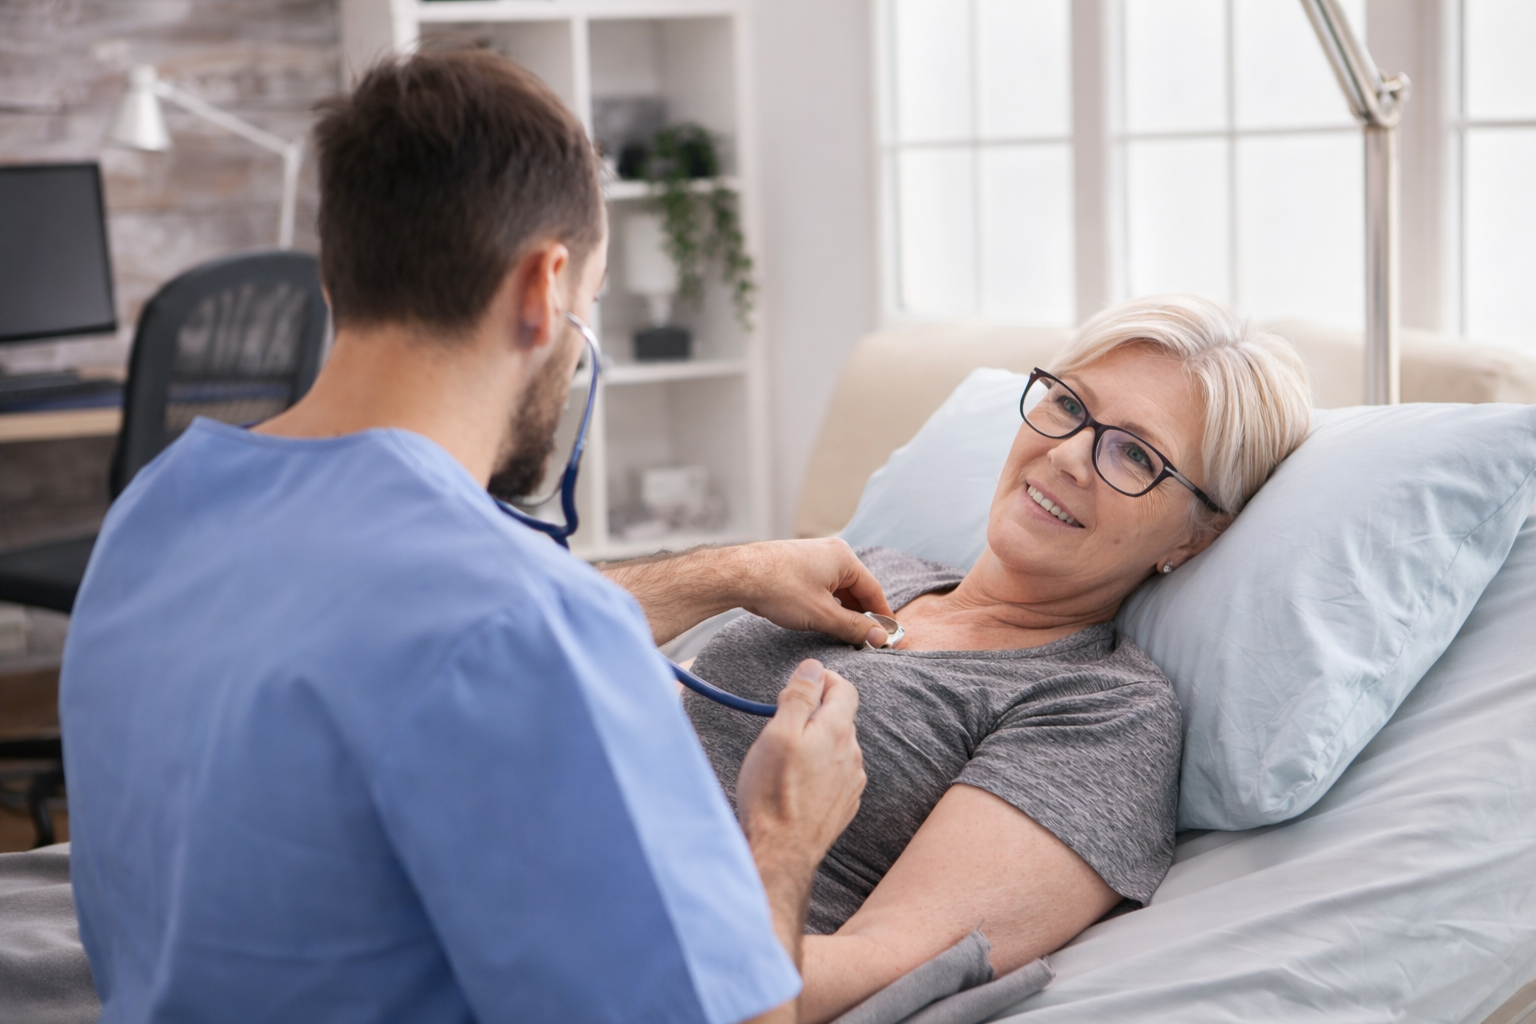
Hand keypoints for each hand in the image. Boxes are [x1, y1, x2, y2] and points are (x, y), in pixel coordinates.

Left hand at [727, 539, 894, 647]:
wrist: (737, 576)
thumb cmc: (779, 588)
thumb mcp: (822, 614)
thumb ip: (854, 627)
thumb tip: (879, 637)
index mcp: (844, 558)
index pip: (873, 591)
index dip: (883, 617)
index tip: (888, 638)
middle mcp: (831, 553)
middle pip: (857, 590)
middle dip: (861, 616)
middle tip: (866, 642)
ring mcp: (813, 558)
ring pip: (838, 591)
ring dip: (843, 613)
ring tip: (844, 636)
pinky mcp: (797, 566)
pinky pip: (822, 588)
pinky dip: (827, 606)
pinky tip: (822, 622)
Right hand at [737, 660, 865, 968]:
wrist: (780, 852)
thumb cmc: (772, 792)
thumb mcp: (778, 733)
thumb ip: (800, 696)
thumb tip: (814, 668)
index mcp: (838, 731)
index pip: (845, 689)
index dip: (824, 679)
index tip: (802, 684)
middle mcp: (853, 755)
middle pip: (841, 718)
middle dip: (816, 712)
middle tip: (783, 721)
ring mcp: (851, 783)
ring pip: (838, 747)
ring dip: (818, 742)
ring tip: (786, 755)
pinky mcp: (844, 806)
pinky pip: (836, 775)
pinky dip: (819, 768)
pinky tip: (796, 782)